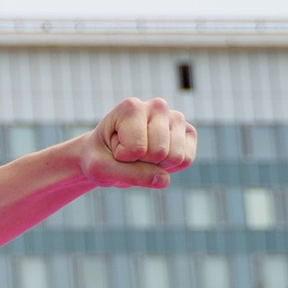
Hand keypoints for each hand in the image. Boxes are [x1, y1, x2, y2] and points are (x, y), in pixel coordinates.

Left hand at [73, 97, 195, 189]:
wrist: (106, 155)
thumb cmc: (100, 158)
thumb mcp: (102, 170)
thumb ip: (130, 175)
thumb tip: (164, 180)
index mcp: (132, 107)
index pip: (136, 149)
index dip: (123, 158)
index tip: (114, 148)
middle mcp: (157, 106)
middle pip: (160, 153)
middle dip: (141, 162)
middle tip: (128, 153)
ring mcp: (175, 118)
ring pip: (176, 157)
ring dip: (156, 165)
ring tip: (141, 153)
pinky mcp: (188, 132)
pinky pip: (187, 160)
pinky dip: (170, 167)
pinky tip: (155, 157)